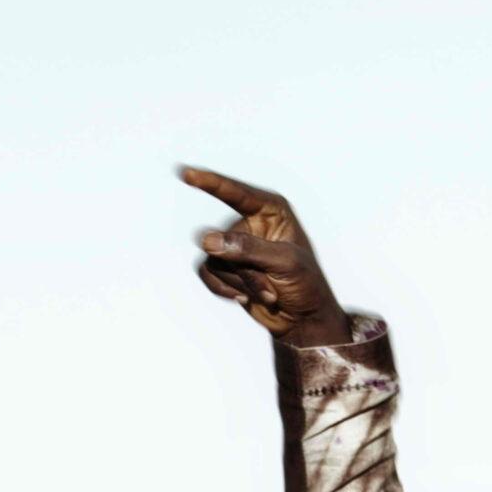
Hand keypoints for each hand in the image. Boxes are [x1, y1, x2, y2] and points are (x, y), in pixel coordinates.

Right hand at [179, 166, 352, 347]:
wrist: (303, 319)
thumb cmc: (306, 284)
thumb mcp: (284, 263)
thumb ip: (247, 249)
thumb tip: (207, 240)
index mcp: (270, 210)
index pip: (236, 193)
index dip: (210, 182)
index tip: (186, 173)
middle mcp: (250, 223)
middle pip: (222, 239)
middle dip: (244, 270)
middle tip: (271, 288)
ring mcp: (235, 245)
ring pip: (214, 259)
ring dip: (239, 283)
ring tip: (268, 295)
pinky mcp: (225, 266)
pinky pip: (207, 273)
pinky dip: (223, 289)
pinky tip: (244, 299)